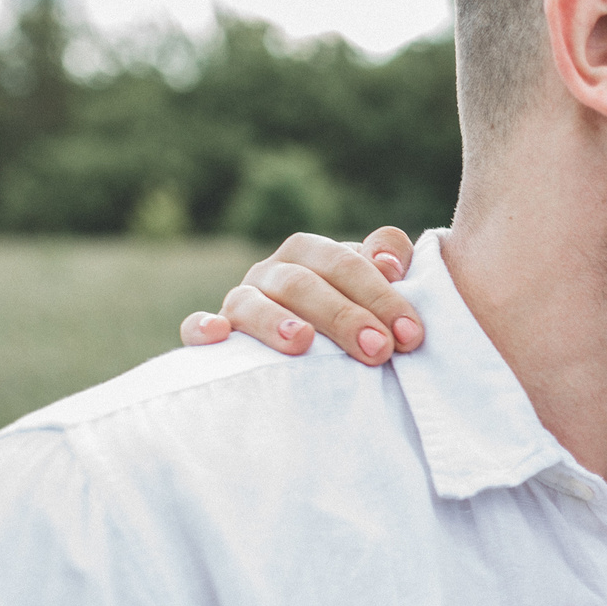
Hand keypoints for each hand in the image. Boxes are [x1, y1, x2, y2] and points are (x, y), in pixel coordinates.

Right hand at [179, 227, 424, 364]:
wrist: (316, 352)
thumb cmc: (356, 314)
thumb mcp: (377, 285)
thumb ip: (390, 258)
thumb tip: (389, 262)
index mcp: (312, 253)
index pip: (345, 262)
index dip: (381, 295)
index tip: (410, 335)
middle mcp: (274, 271)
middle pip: (303, 283)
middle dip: (343, 316)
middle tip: (378, 350)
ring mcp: (241, 299)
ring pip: (251, 301)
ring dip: (275, 320)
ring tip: (302, 342)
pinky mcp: (215, 330)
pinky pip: (196, 325)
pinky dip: (202, 328)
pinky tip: (217, 336)